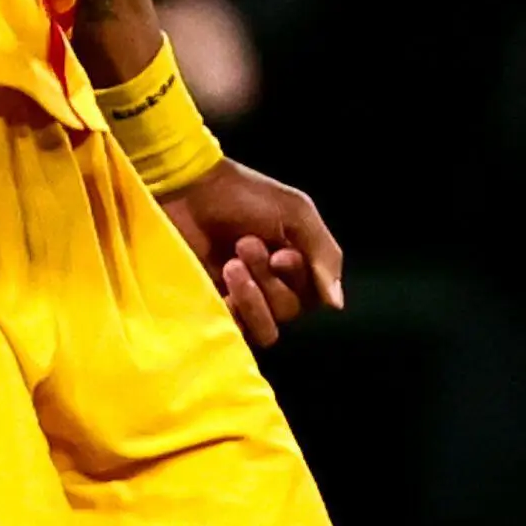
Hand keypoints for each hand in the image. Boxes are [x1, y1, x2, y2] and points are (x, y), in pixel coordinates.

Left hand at [160, 157, 346, 348]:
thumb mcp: (295, 212)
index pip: (314, 295)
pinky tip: (221, 288)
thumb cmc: (243, 194)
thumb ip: (323, 254)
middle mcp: (273, 285)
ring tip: (230, 265)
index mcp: (297, 262)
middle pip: (289, 310)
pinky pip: (237, 334)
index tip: (280, 253)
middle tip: (244, 245)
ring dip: (252, 299)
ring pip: (267, 328)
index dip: (299, 278)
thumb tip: (336, 305)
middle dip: (269, 279)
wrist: (189, 190)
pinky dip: (235, 316)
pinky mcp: (214, 309)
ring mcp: (242, 300)